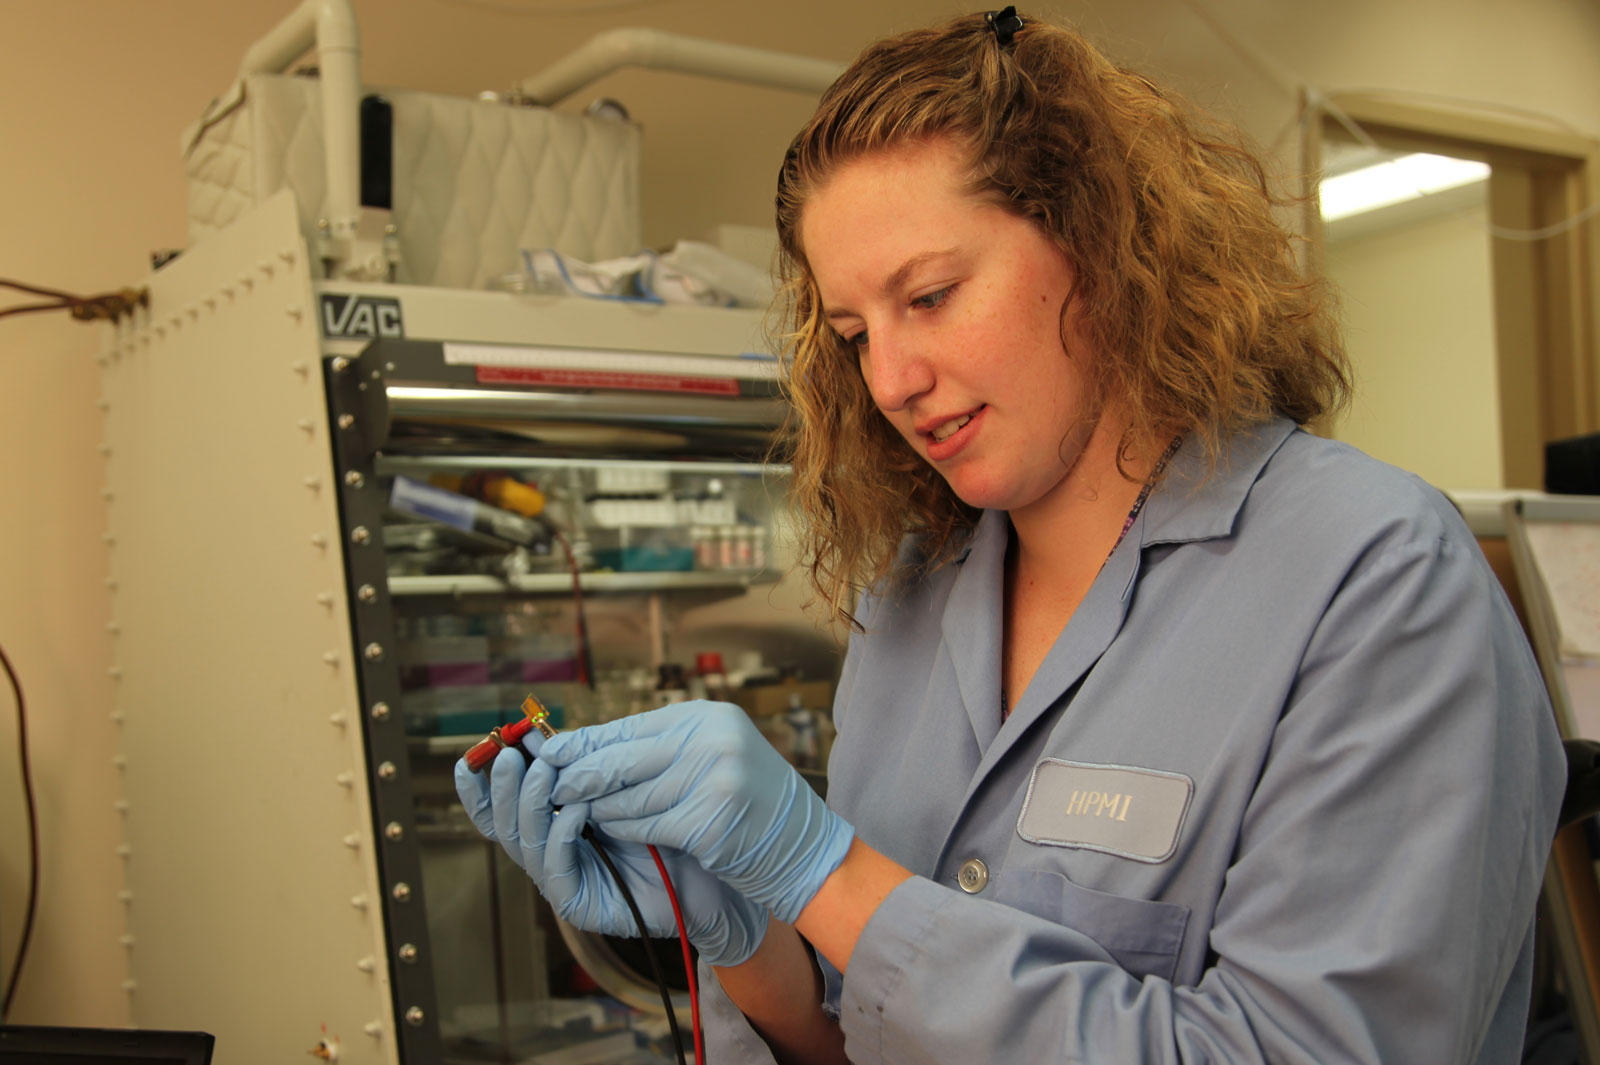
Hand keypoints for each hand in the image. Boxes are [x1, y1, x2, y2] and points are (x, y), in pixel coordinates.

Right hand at [454, 738, 766, 966]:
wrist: (709, 869)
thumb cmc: (668, 820)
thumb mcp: (622, 783)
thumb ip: (585, 764)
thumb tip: (541, 735)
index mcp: (551, 822)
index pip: (501, 807)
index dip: (479, 788)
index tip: (467, 759)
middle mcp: (549, 852)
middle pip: (505, 825)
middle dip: (502, 789)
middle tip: (508, 757)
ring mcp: (562, 879)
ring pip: (526, 844)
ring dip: (530, 805)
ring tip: (539, 772)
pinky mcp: (579, 903)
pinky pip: (557, 867)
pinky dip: (561, 835)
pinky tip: (573, 811)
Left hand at [540, 701, 854, 924]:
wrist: (802, 847)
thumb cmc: (749, 803)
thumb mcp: (711, 758)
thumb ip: (661, 751)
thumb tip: (591, 750)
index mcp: (706, 717)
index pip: (629, 725)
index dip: (585, 741)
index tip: (549, 751)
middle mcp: (711, 739)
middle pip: (623, 757)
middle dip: (581, 775)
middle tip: (550, 786)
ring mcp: (713, 777)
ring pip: (629, 795)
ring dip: (599, 808)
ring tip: (578, 812)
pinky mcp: (708, 819)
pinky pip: (645, 824)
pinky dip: (622, 829)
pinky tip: (609, 831)